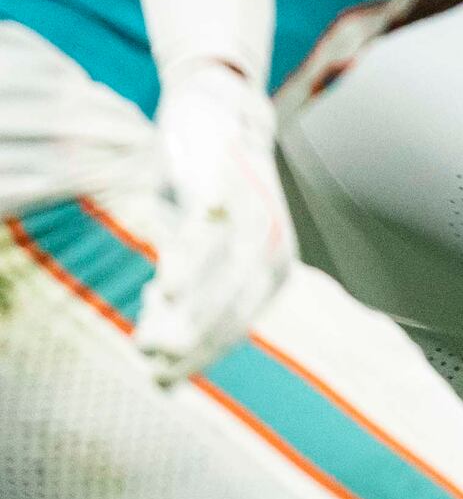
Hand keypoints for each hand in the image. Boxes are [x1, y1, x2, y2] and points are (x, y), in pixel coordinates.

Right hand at [132, 60, 289, 383]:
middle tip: (153, 369)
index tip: (162, 382)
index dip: (200, 356)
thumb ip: (184, 296)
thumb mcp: (198, 249)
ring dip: (188, 314)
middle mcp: (272, 247)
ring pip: (223, 275)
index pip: (236, 326)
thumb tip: (158, 355)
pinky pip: (209, 229)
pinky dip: (189, 260)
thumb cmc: (209, 194)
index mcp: (272, 270)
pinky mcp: (229, 184)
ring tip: (153, 342)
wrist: (223, 116)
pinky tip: (165, 288)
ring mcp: (255, 215)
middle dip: (193, 344)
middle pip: (233, 308)